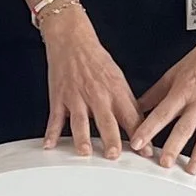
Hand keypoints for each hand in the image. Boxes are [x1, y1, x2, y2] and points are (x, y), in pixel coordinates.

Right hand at [39, 4, 143, 158]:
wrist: (72, 40)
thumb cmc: (97, 61)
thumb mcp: (119, 79)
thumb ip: (127, 104)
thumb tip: (140, 126)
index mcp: (116, 91)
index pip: (131, 117)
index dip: (140, 135)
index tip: (145, 151)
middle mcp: (97, 95)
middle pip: (106, 120)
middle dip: (111, 138)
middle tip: (114, 155)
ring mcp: (77, 97)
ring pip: (80, 120)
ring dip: (82, 137)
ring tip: (85, 152)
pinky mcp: (60, 98)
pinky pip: (55, 118)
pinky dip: (51, 132)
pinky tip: (50, 144)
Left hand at [131, 23, 195, 177]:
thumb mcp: (175, 72)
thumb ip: (156, 93)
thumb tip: (138, 107)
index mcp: (183, 91)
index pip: (162, 113)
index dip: (148, 129)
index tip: (138, 143)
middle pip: (184, 128)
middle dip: (173, 147)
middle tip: (164, 162)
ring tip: (190, 170)